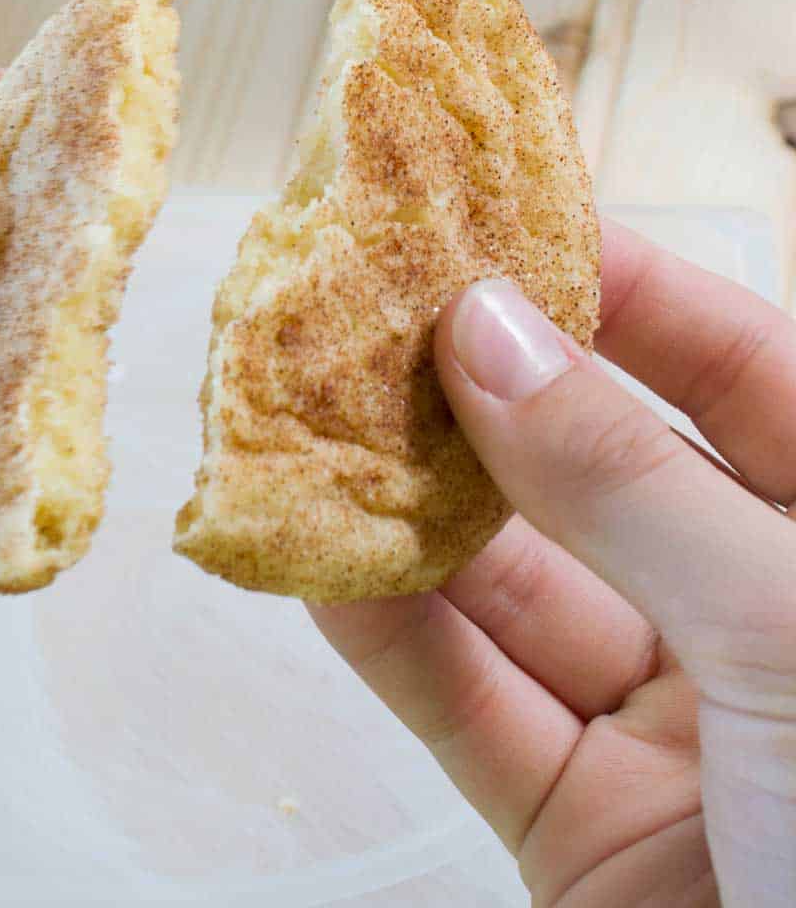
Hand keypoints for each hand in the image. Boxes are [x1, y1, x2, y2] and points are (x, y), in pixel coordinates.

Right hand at [312, 222, 795, 906]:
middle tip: (359, 303)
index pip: (736, 362)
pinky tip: (313, 555)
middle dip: (482, 389)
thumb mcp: (788, 623)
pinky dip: (390, 635)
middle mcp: (765, 614)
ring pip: (520, 583)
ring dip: (408, 504)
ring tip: (300, 411)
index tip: (490, 215)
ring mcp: (677, 727)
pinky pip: (475, 707)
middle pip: (603, 466)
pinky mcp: (588, 832)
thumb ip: (626, 475)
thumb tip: (489, 324)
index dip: (618, 283)